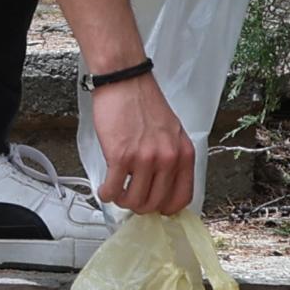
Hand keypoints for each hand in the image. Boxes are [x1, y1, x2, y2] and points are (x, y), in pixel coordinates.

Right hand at [87, 68, 198, 216]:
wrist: (124, 81)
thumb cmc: (144, 102)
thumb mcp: (172, 131)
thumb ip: (171, 158)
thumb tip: (163, 185)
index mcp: (184, 154)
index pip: (182, 197)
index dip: (166, 208)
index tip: (157, 207)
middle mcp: (167, 159)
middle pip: (155, 203)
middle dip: (140, 205)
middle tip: (131, 197)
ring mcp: (144, 159)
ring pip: (133, 201)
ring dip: (122, 200)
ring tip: (117, 191)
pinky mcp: (120, 156)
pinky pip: (112, 190)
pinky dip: (106, 193)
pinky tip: (105, 187)